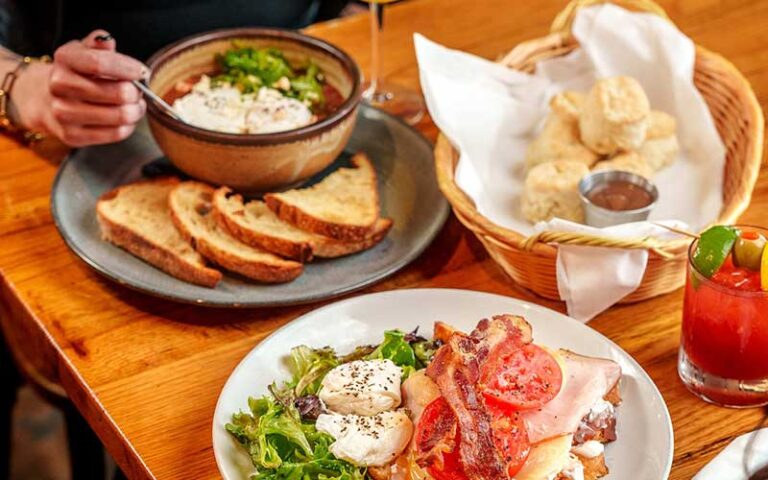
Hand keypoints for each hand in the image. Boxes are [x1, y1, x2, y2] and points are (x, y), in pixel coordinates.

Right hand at [12, 30, 147, 146]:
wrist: (45, 99)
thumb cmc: (75, 73)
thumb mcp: (84, 51)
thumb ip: (98, 44)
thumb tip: (107, 41)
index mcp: (64, 59)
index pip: (100, 63)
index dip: (128, 68)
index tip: (143, 72)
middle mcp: (59, 86)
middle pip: (118, 93)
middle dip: (136, 92)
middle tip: (137, 91)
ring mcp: (63, 113)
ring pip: (121, 116)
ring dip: (136, 110)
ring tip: (134, 105)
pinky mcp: (72, 136)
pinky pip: (116, 133)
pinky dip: (129, 126)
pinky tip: (125, 119)